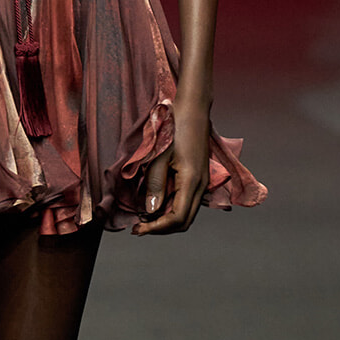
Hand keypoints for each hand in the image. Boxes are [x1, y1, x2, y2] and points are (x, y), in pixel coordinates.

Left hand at [132, 109, 210, 236]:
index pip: (176, 219)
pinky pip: (187, 202)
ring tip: (145, 216)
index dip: (156, 228)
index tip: (138, 228)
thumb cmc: (174, 129)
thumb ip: (155, 186)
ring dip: (166, 219)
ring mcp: (202, 182)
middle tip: (139, 227)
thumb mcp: (159, 157)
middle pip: (184, 222)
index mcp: (192, 182)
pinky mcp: (199, 178)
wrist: (192, 111)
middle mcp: (201, 186)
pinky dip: (172, 208)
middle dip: (161, 228)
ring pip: (186, 213)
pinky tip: (157, 202)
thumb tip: (150, 212)